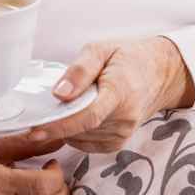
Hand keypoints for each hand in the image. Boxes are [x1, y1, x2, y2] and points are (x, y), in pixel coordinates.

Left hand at [27, 37, 193, 151]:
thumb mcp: (100, 49)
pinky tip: (74, 117)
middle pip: (80, 129)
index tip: (35, 130)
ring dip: (65, 127)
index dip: (59, 125)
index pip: (87, 116)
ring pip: (81, 138)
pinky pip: (87, 144)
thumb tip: (59, 93)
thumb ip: (79, 70)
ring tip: (63, 106)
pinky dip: (75, 133)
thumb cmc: (128, 58)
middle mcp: (124, 117)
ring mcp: (123, 133)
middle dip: (56, 122)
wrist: (160, 73)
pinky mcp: (119, 142)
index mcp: (120, 91)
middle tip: (40, 109)